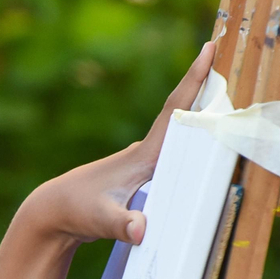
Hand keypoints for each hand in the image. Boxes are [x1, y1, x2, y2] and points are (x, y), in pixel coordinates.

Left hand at [14, 41, 216, 246]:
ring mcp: (142, 162)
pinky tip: (203, 139)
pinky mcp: (140, 174)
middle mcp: (144, 153)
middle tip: (228, 51)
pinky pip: (172, 150)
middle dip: (205, 85)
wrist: (51, 213)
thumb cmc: (75, 212)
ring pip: (178, 131)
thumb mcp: (100, 220)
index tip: (208, 47)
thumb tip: (141, 231)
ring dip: (200, 109)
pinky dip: (189, 138)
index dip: (193, 81)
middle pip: (182, 112)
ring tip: (227, 87)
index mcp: (142, 156)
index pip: (174, 111)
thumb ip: (122, 225)